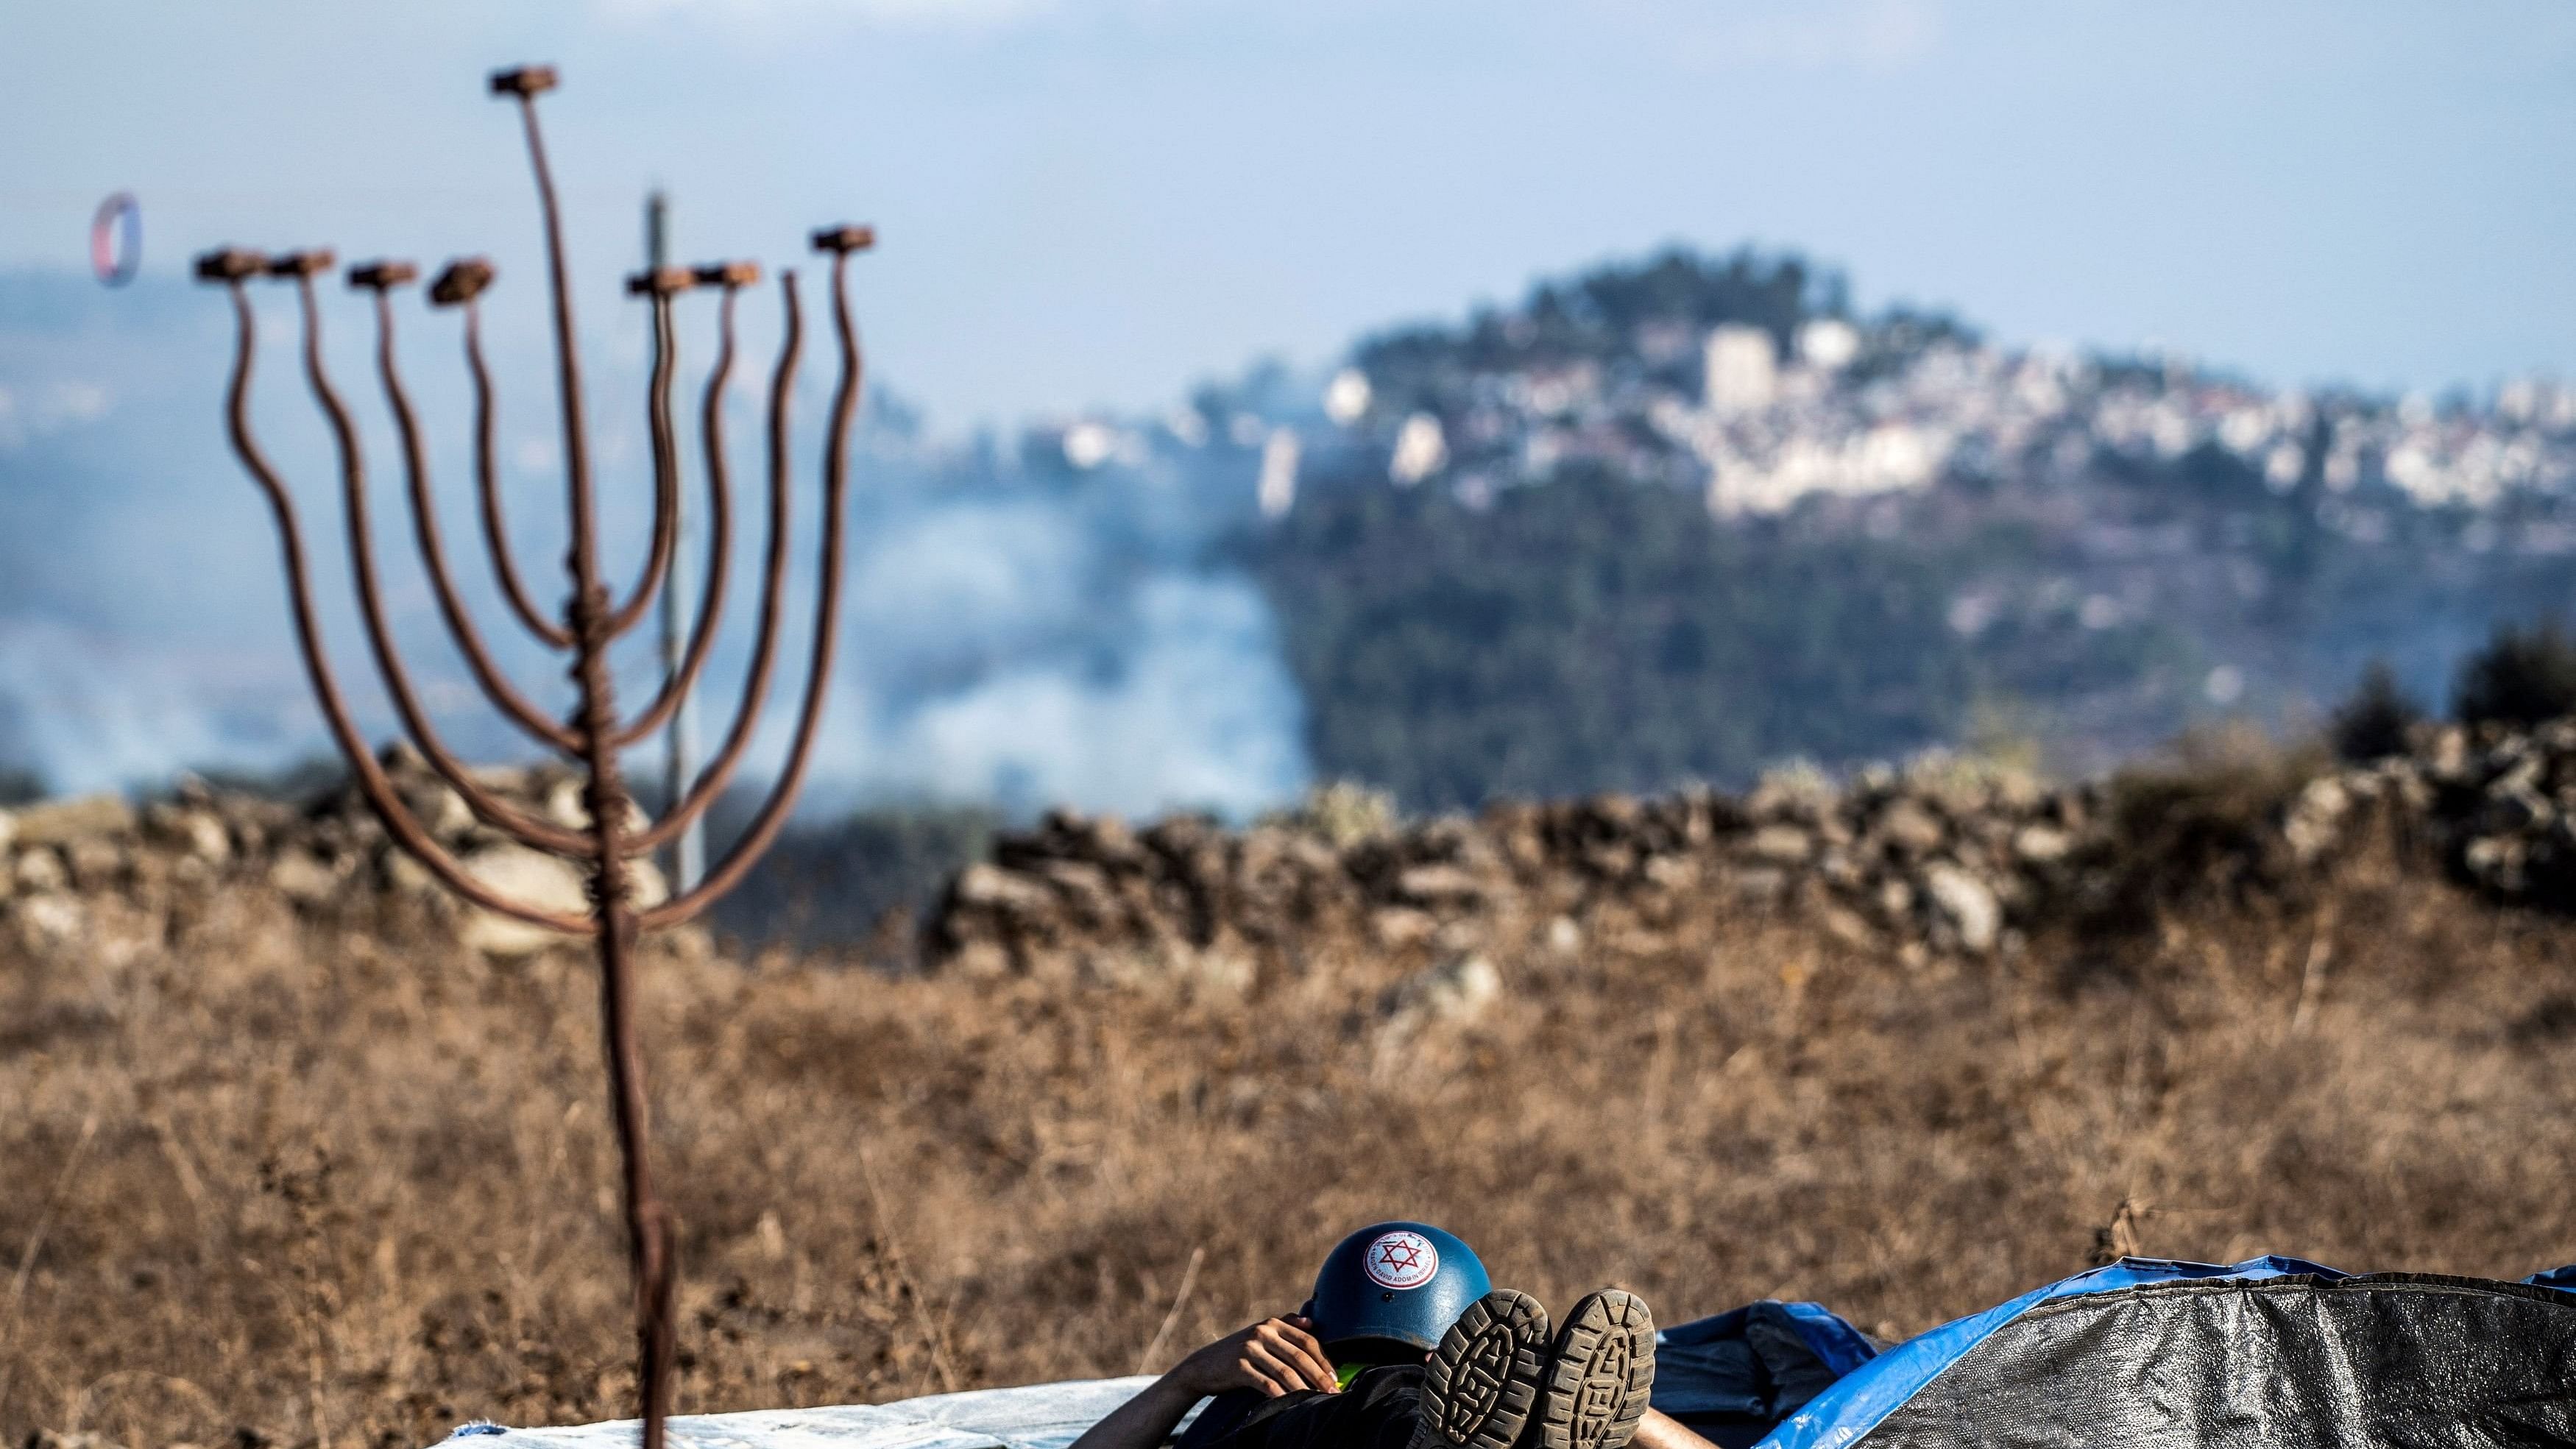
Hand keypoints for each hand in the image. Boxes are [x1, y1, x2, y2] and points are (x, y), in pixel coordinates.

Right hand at [1167, 1315, 1338, 1397]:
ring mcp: (1250, 1349)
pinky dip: (1282, 1395)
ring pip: (1285, 1371)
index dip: (1323, 1359)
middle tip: (1333, 1391)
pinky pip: (1267, 1384)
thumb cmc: (1238, 1352)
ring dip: (1305, 1388)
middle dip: (1319, 1376)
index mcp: (1271, 1323)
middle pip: (1299, 1356)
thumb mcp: (1259, 1334)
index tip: (1335, 1376)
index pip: (1306, 1340)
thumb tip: (1311, 1323)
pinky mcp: (1239, 1367)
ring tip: (1317, 1400)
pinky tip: (1292, 1404)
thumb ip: (1284, 1326)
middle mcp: (1262, 1332)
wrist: (1203, 1365)